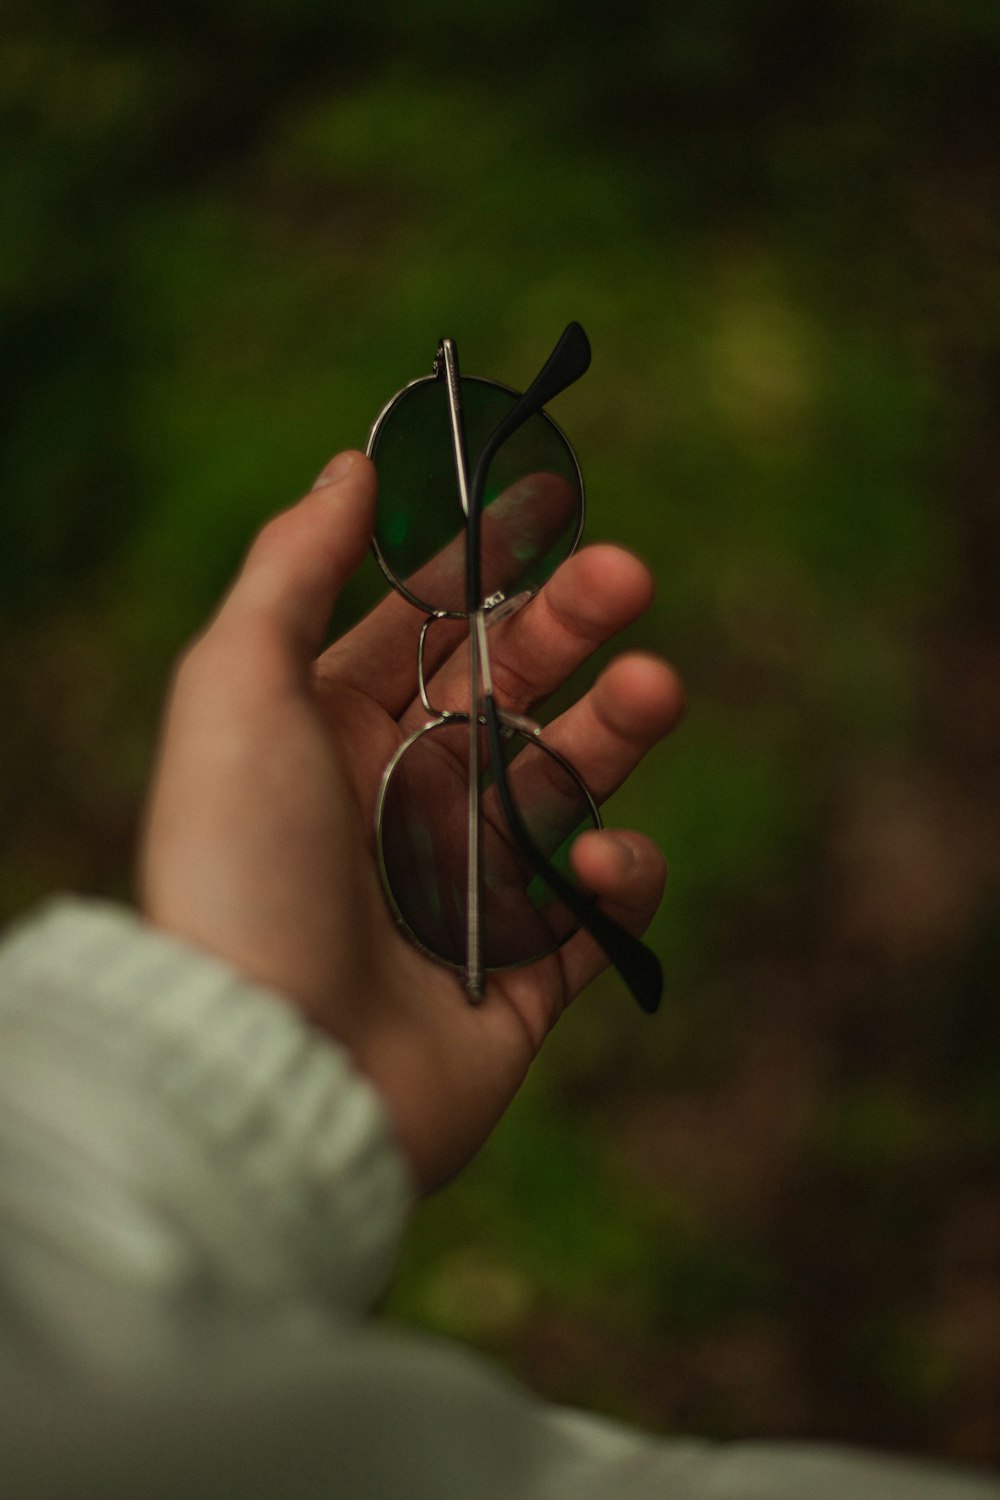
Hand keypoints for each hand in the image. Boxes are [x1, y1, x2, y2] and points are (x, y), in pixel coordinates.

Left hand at [139, 451, 683, 1189]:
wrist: (272, 1070)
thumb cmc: (244, 869)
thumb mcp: (237, 690)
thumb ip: (290, 570)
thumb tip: (349, 468)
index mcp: (331, 732)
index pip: (424, 625)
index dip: (486, 560)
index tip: (551, 500)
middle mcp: (400, 799)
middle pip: (512, 688)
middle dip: (572, 625)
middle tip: (629, 576)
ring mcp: (466, 885)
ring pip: (569, 783)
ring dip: (619, 726)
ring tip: (654, 687)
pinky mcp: (523, 972)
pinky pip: (597, 910)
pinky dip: (617, 878)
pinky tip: (597, 865)